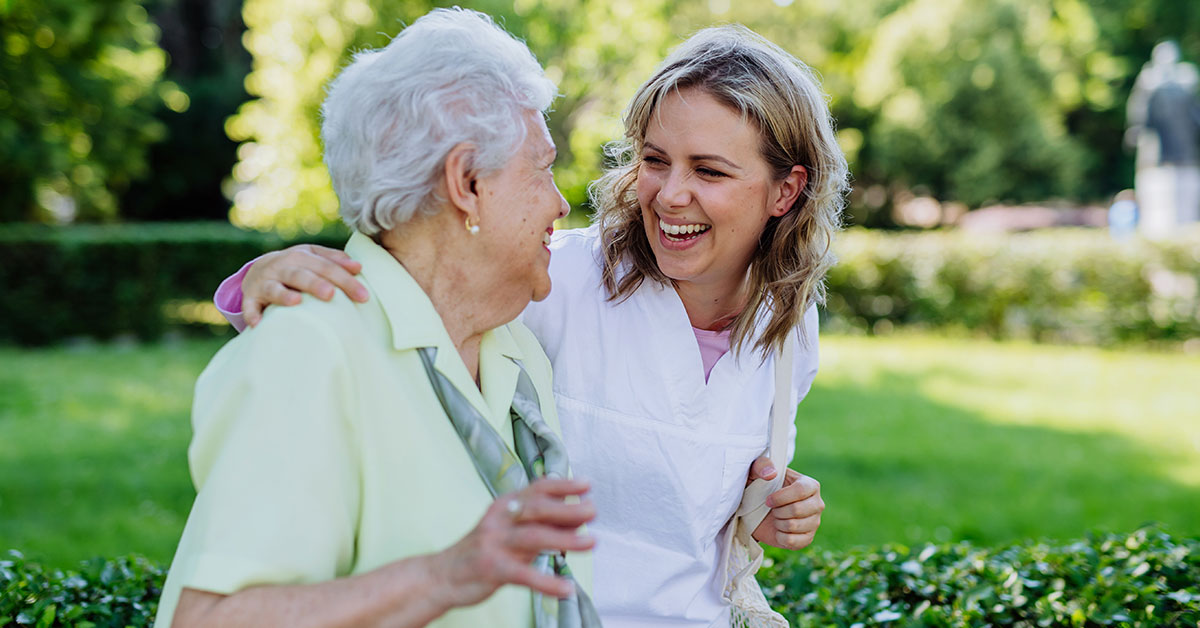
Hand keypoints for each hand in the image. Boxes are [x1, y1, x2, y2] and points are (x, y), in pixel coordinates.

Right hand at [242, 244, 368, 326]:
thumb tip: (358, 267)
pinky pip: (249, 306)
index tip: (363, 296)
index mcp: (302, 256)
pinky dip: (252, 313)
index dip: (344, 279)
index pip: (326, 267)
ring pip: (275, 288)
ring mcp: (265, 282)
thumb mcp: (314, 257)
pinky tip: (257, 323)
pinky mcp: (251, 297)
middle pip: (301, 275)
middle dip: (316, 284)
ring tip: (296, 302)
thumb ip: (335, 260)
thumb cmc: (297, 266)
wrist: (260, 270)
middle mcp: (282, 266)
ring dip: (284, 295)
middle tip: (331, 295)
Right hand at [432, 478, 595, 608]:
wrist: (441, 575)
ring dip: (565, 539)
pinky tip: (566, 588)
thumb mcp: (510, 530)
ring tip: (591, 542)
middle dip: (568, 509)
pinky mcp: (491, 569)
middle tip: (593, 510)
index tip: (587, 484)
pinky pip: (523, 575)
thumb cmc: (484, 551)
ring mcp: (494, 543)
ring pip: (533, 537)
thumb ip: (539, 523)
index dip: (562, 485)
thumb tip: (576, 514)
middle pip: (537, 509)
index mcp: (505, 506)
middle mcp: (500, 519)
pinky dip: (546, 582)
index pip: (536, 489)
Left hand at [747, 457, 823, 549]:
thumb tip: (771, 474)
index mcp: (810, 485)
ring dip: (777, 523)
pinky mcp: (808, 538)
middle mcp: (817, 503)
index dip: (780, 497)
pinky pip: (793, 542)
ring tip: (776, 518)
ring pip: (793, 526)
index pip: (800, 490)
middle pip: (797, 510)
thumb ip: (761, 466)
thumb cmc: (760, 487)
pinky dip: (780, 537)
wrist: (759, 510)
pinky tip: (778, 530)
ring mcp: (814, 522)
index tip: (768, 500)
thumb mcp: (756, 472)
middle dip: (777, 511)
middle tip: (772, 509)